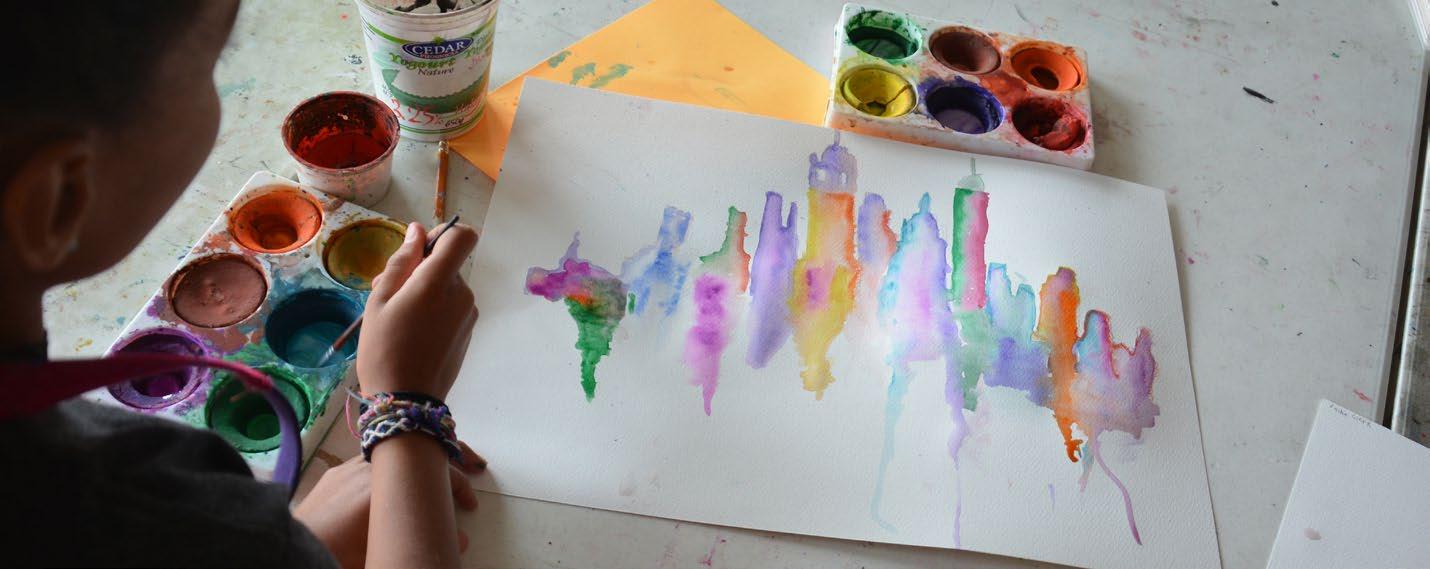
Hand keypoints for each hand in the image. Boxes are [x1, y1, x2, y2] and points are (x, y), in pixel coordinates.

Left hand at [293, 442, 486, 568]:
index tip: (469, 504)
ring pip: (396, 449)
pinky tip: (394, 480)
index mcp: (389, 484)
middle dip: (451, 453)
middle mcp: (374, 466)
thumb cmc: (341, 552)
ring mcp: (353, 465)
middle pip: (421, 447)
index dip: (460, 485)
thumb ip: (423, 540)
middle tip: (473, 465)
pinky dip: (391, 465)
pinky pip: (371, 461)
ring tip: (433, 472)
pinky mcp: (335, 472)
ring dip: (418, 460)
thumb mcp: (386, 550)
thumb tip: (461, 539)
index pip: (437, 473)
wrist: (292, 547)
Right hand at [358, 221, 478, 398]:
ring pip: (447, 287)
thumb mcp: (380, 300)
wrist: (406, 400)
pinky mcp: (469, 331)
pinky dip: (434, 310)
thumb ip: (401, 261)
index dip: (441, 234)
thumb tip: (416, 231)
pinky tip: (412, 333)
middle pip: (448, 264)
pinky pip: (452, 307)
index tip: (417, 252)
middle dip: (420, 270)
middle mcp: (463, 293)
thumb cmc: (384, 348)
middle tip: (387, 294)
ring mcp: (469, 314)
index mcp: (440, 281)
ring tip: (396, 318)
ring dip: (424, 292)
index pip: (462, 236)